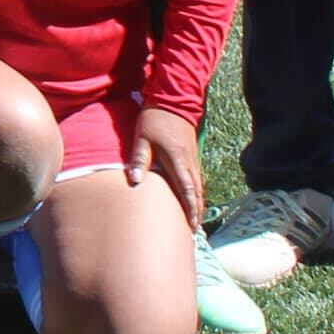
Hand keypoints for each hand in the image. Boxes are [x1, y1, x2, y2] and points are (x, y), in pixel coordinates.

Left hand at [126, 102, 206, 222]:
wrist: (172, 100)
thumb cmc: (154, 120)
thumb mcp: (142, 138)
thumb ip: (139, 159)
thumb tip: (134, 182)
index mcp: (178, 160)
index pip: (187, 190)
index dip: (190, 209)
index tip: (191, 226)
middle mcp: (190, 163)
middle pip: (197, 193)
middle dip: (197, 213)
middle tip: (195, 232)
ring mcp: (193, 160)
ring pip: (199, 188)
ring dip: (198, 205)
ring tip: (196, 222)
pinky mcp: (192, 157)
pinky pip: (197, 180)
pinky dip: (197, 194)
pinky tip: (194, 202)